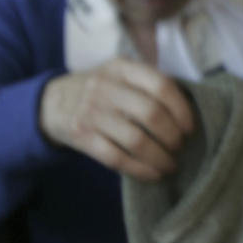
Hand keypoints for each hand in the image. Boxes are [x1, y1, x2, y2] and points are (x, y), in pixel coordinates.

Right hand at [39, 57, 194, 181]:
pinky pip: (117, 158)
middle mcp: (106, 87)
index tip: (189, 127)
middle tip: (180, 146)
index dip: (182, 109)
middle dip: (173, 136)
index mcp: (122, 68)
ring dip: (160, 157)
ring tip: (170, 164)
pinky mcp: (81, 136)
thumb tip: (190, 107)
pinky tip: (154, 174)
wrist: (52, 102)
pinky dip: (141, 170)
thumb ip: (148, 82)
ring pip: (136, 140)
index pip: (161, 85)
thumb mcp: (120, 73)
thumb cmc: (102, 90)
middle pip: (151, 114)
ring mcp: (92, 112)